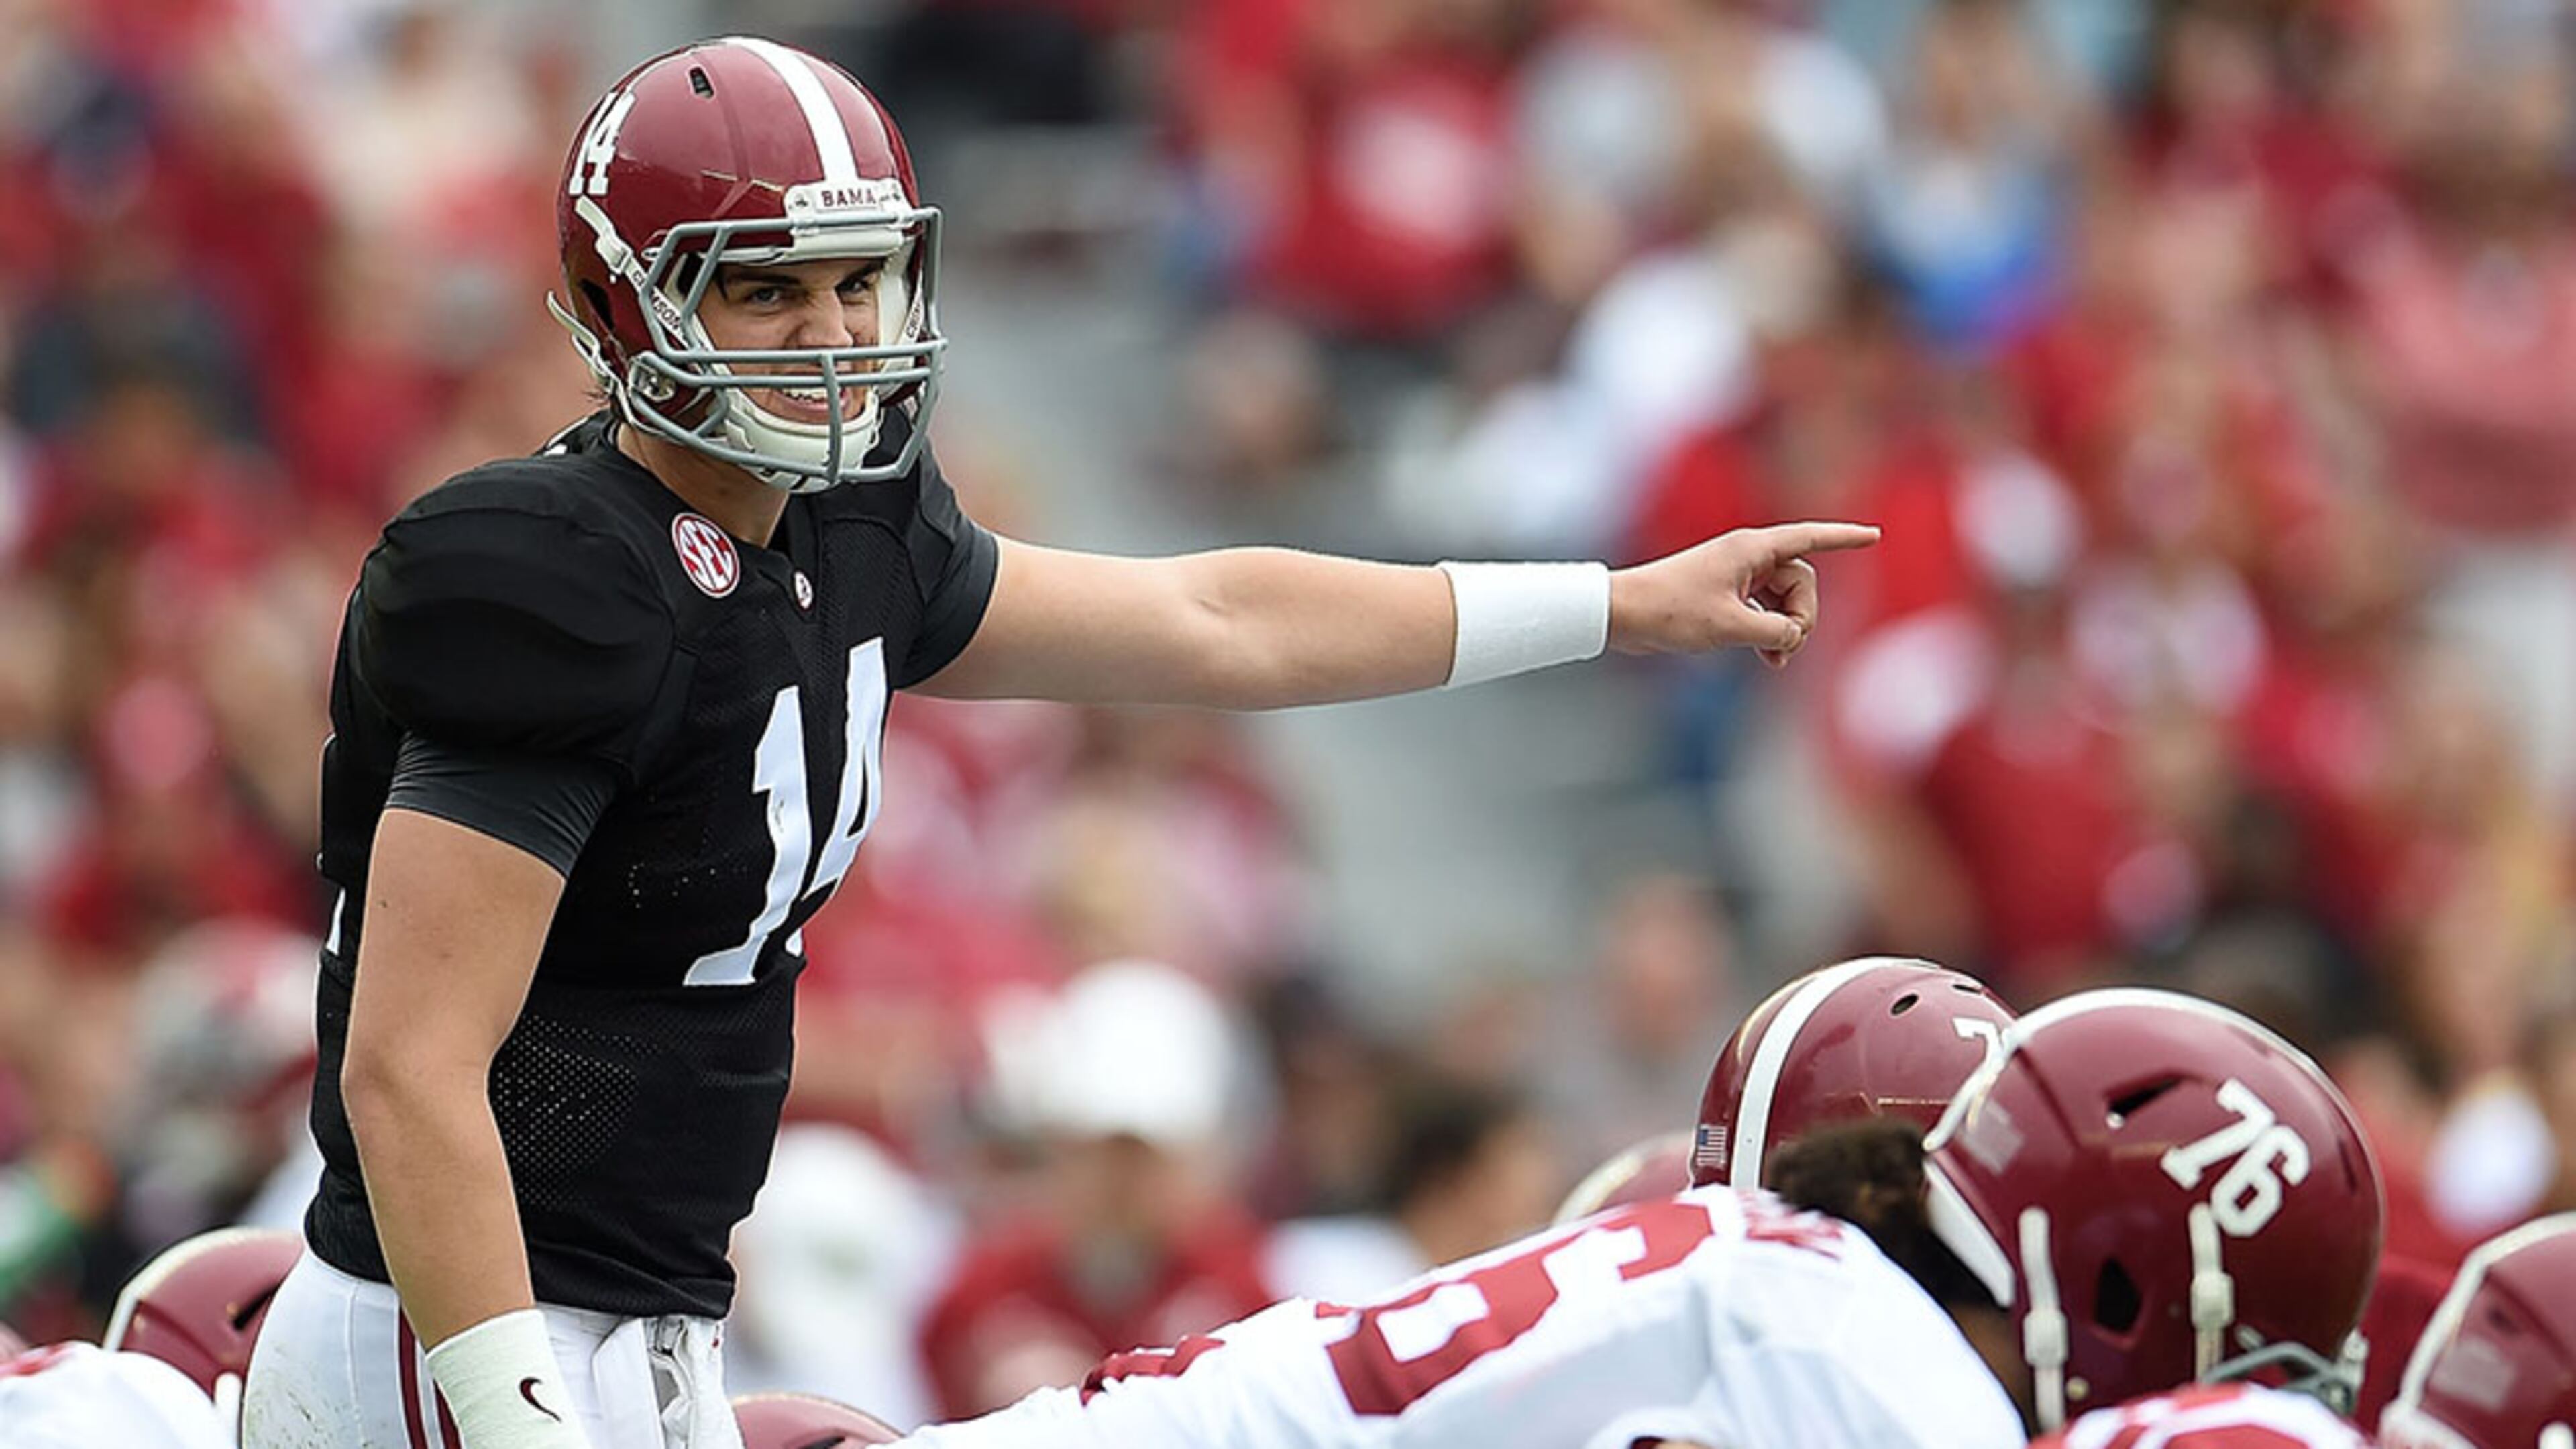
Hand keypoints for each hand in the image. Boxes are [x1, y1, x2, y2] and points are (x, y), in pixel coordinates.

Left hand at [1607, 521, 1879, 668]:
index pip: (1810, 538)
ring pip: (1783, 601)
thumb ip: (1775, 633)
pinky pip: (1763, 611)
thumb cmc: (1671, 611)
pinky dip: (1769, 632)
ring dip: (1786, 631)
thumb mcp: (1732, 627)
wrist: (1622, 614)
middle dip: (1802, 617)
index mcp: (1752, 549)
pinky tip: (1766, 658)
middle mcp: (1747, 557)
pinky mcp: (1725, 596)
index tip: (1874, 536)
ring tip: (1773, 660)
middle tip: (1783, 647)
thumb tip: (1792, 637)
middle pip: (1801, 583)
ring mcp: (1736, 576)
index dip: (1845, 538)